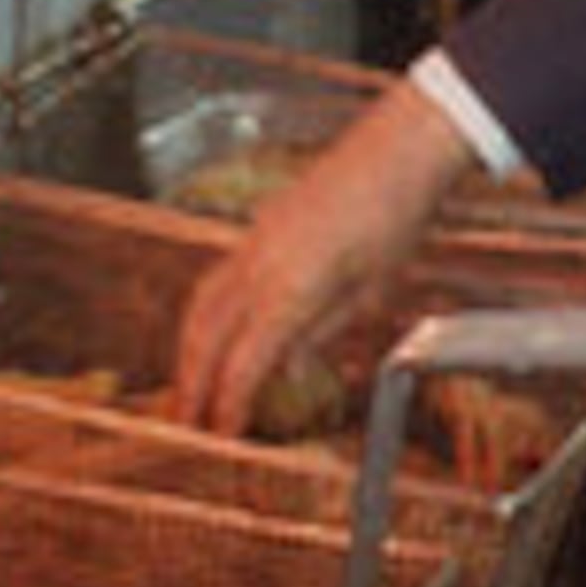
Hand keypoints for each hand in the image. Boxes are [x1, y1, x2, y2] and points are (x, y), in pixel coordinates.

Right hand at [171, 79, 477, 434]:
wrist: (396, 154)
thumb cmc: (394, 219)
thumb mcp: (369, 293)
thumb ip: (322, 332)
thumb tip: (289, 368)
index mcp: (290, 292)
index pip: (243, 364)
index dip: (229, 404)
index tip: (225, 432)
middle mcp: (259, 267)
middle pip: (206, 337)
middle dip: (192, 384)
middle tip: (189, 421)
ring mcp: (252, 243)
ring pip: (201, 306)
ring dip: (190, 350)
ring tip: (190, 384)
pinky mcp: (256, 229)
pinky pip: (215, 279)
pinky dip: (205, 315)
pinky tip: (214, 333)